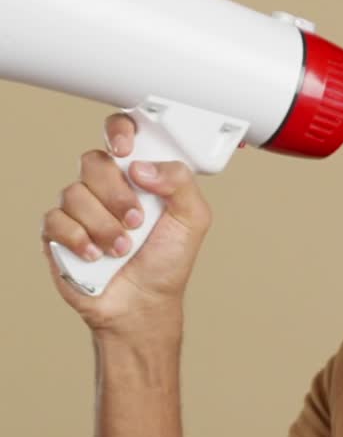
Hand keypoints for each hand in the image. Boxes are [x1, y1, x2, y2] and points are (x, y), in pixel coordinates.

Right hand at [41, 113, 212, 334]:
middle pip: (94, 162)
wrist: (143, 304)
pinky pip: (55, 220)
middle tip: (136, 221)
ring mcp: (80, 209)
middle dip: (117, 195)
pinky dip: (79, 239)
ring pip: (74, 193)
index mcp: (137, 175)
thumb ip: (180, 182)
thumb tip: (143, 166)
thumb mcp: (193, 220)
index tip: (126, 150)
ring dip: (104, 225)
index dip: (118, 132)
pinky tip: (96, 255)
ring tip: (122, 248)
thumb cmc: (167, 262)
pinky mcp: (58, 233)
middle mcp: (106, 187)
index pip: (120, 133)